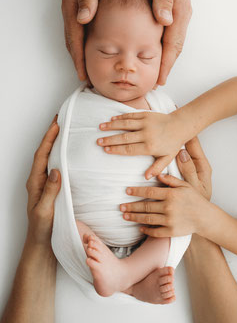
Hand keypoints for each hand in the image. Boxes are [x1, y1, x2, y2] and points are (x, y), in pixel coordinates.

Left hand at [26, 116, 60, 246]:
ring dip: (57, 144)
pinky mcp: (53, 189)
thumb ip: (50, 192)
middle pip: (44, 152)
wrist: (42, 246)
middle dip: (51, 135)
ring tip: (66, 132)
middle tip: (61, 121)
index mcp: (34, 183)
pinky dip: (62, 156)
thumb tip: (56, 170)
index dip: (48, 138)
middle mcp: (39, 181)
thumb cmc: (41, 230)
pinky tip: (70, 155)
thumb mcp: (45, 211)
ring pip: (50, 158)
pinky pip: (57, 167)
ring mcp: (45, 184)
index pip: (41, 155)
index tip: (56, 124)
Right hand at [62, 0, 120, 80]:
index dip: (79, 58)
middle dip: (80, 63)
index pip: (75, 39)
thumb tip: (82, 19)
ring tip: (90, 72)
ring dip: (83, 57)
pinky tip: (96, 53)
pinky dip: (88, 46)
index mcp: (74, 8)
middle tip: (87, 81)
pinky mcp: (84, 11)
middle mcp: (73, 13)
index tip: (83, 75)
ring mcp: (77, 12)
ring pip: (78, 40)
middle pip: (74, 44)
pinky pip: (84, 33)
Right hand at [97, 109, 188, 178]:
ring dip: (112, 126)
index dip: (117, 149)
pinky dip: (121, 117)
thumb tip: (146, 177)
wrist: (181, 125)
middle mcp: (146, 134)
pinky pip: (131, 116)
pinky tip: (112, 119)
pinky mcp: (146, 115)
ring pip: (125, 124)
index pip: (130, 149)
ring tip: (100, 128)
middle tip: (98, 141)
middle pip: (124, 137)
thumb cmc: (173, 143)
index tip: (106, 150)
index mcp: (150, 146)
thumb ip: (157, 168)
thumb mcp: (167, 158)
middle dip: (110, 139)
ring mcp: (145, 123)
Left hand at [119, 137, 211, 237]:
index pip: (149, 191)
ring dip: (134, 217)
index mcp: (171, 194)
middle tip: (120, 206)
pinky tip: (139, 228)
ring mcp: (170, 220)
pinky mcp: (171, 232)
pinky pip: (155, 231)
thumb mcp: (185, 185)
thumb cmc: (195, 200)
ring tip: (125, 216)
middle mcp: (169, 207)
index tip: (127, 191)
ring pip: (147, 219)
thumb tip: (157, 173)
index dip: (136, 191)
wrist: (205, 218)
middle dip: (131, 206)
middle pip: (145, 206)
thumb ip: (171, 179)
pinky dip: (146, 230)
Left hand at [133, 0, 191, 84]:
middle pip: (175, 48)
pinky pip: (167, 38)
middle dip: (167, 67)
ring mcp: (176, 17)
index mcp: (179, 11)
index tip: (160, 78)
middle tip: (158, 83)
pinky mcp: (170, 16)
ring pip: (172, 45)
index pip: (173, 43)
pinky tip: (153, 57)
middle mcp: (180, 16)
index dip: (167, 62)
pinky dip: (162, 51)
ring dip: (165, 61)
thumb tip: (165, 20)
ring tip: (157, 76)